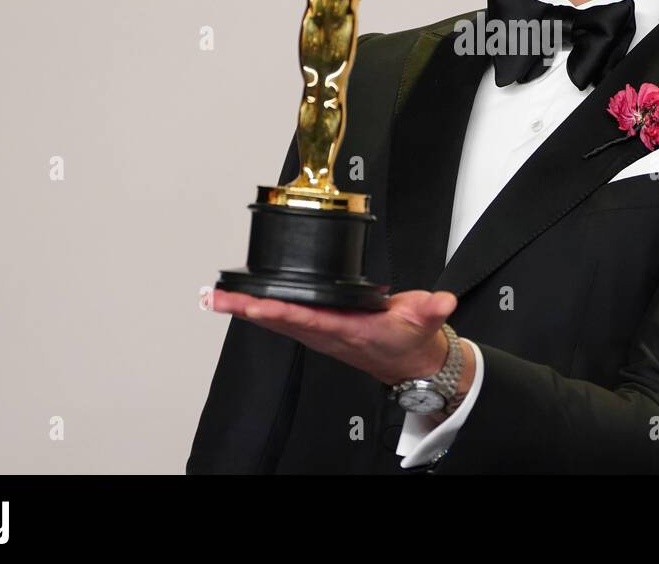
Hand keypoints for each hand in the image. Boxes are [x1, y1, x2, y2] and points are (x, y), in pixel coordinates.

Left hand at [210, 288, 455, 386]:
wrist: (411, 362)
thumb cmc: (411, 340)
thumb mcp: (425, 321)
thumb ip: (432, 310)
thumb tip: (442, 302)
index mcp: (349, 329)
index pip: (309, 319)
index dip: (281, 311)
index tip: (256, 304)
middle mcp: (327, 333)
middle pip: (280, 321)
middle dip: (247, 309)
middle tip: (216, 297)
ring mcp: (319, 332)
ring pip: (275, 321)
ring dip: (244, 309)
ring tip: (216, 297)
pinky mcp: (318, 328)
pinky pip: (283, 318)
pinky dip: (259, 309)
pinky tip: (241, 302)